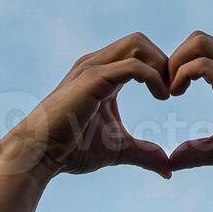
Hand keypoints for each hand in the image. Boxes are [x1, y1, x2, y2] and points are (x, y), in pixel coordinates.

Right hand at [0, 33, 172, 180]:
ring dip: (160, 65)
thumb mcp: (118, 150)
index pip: (139, 52)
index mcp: (103, 74)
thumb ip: (144, 154)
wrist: (39, 154)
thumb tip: (168, 171)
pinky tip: (161, 97)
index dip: (161, 69)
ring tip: (167, 94)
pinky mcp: (93, 79)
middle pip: (140, 40)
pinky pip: (133, 65)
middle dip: (163, 61)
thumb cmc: (72, 150)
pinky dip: (153, 77)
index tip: (173, 95)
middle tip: (173, 91)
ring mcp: (93, 68)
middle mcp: (97, 64)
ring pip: (137, 43)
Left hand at [164, 31, 212, 176]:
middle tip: (165, 88)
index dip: (179, 66)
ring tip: (170, 91)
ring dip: (175, 62)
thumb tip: (172, 161)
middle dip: (174, 58)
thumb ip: (197, 152)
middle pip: (197, 38)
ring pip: (198, 42)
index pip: (201, 50)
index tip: (169, 93)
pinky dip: (181, 74)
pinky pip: (201, 65)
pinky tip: (176, 94)